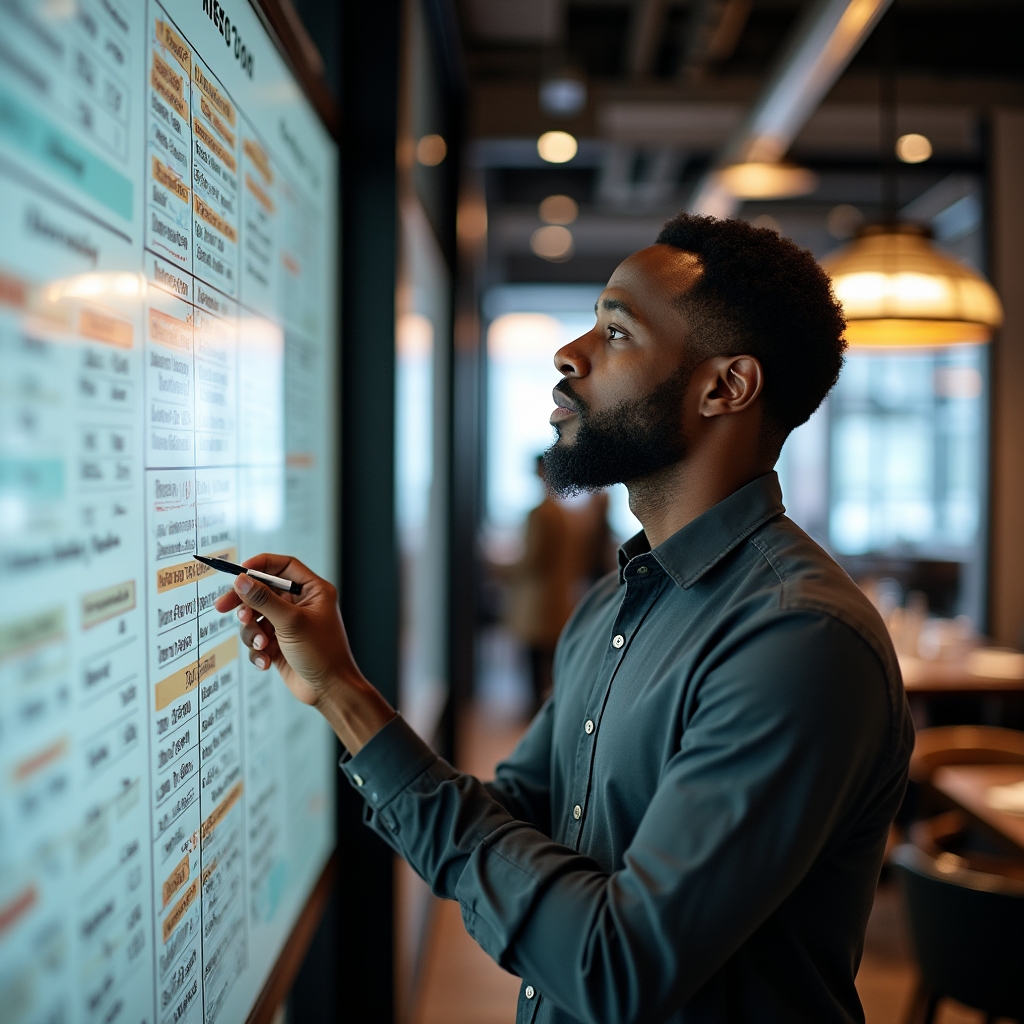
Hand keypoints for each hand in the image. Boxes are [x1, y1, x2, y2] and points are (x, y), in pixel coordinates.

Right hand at [214, 554, 394, 751]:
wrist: (329, 690)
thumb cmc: (322, 653)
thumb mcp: (291, 622)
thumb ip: (264, 600)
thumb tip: (241, 580)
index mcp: (313, 591)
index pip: (283, 566)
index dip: (260, 565)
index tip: (238, 573)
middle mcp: (300, 604)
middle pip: (263, 591)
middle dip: (244, 601)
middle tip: (222, 607)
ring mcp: (288, 625)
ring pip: (255, 617)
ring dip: (252, 632)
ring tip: (262, 645)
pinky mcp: (278, 644)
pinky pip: (257, 639)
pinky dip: (257, 650)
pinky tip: (266, 662)